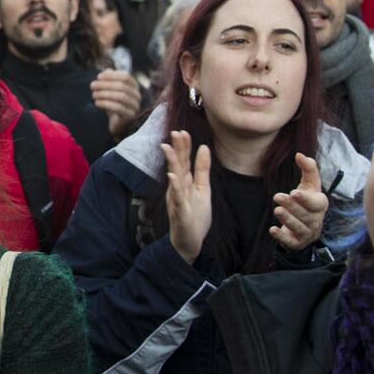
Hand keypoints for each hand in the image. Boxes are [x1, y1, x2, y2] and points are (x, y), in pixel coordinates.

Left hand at [92, 70, 141, 136]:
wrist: (117, 123)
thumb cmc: (113, 104)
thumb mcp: (110, 91)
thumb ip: (110, 80)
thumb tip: (107, 70)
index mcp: (134, 87)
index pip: (125, 77)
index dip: (111, 75)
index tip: (98, 77)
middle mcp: (137, 95)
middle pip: (122, 86)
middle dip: (105, 85)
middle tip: (92, 86)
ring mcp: (135, 106)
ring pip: (120, 96)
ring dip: (104, 94)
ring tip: (93, 94)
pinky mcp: (130, 116)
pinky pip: (118, 107)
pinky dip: (105, 103)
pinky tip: (96, 102)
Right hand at [162, 130, 213, 262]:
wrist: (189, 243)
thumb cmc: (195, 216)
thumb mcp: (203, 189)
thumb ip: (202, 170)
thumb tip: (204, 147)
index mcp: (185, 183)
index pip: (184, 161)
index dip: (184, 147)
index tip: (183, 131)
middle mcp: (178, 189)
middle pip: (178, 166)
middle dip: (176, 149)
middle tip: (175, 132)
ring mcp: (177, 200)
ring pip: (175, 179)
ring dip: (172, 163)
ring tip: (168, 148)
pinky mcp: (180, 213)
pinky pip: (178, 198)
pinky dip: (175, 187)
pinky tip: (173, 176)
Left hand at [269, 153, 328, 251]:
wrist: (306, 225)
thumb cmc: (307, 200)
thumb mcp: (309, 184)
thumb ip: (308, 169)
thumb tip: (299, 154)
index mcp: (320, 205)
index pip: (316, 203)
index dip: (306, 199)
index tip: (294, 192)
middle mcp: (316, 220)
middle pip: (305, 214)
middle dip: (292, 206)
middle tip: (278, 197)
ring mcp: (307, 233)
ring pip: (298, 227)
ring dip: (287, 219)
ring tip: (277, 210)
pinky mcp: (297, 242)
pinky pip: (290, 242)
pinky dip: (282, 237)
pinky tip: (272, 230)